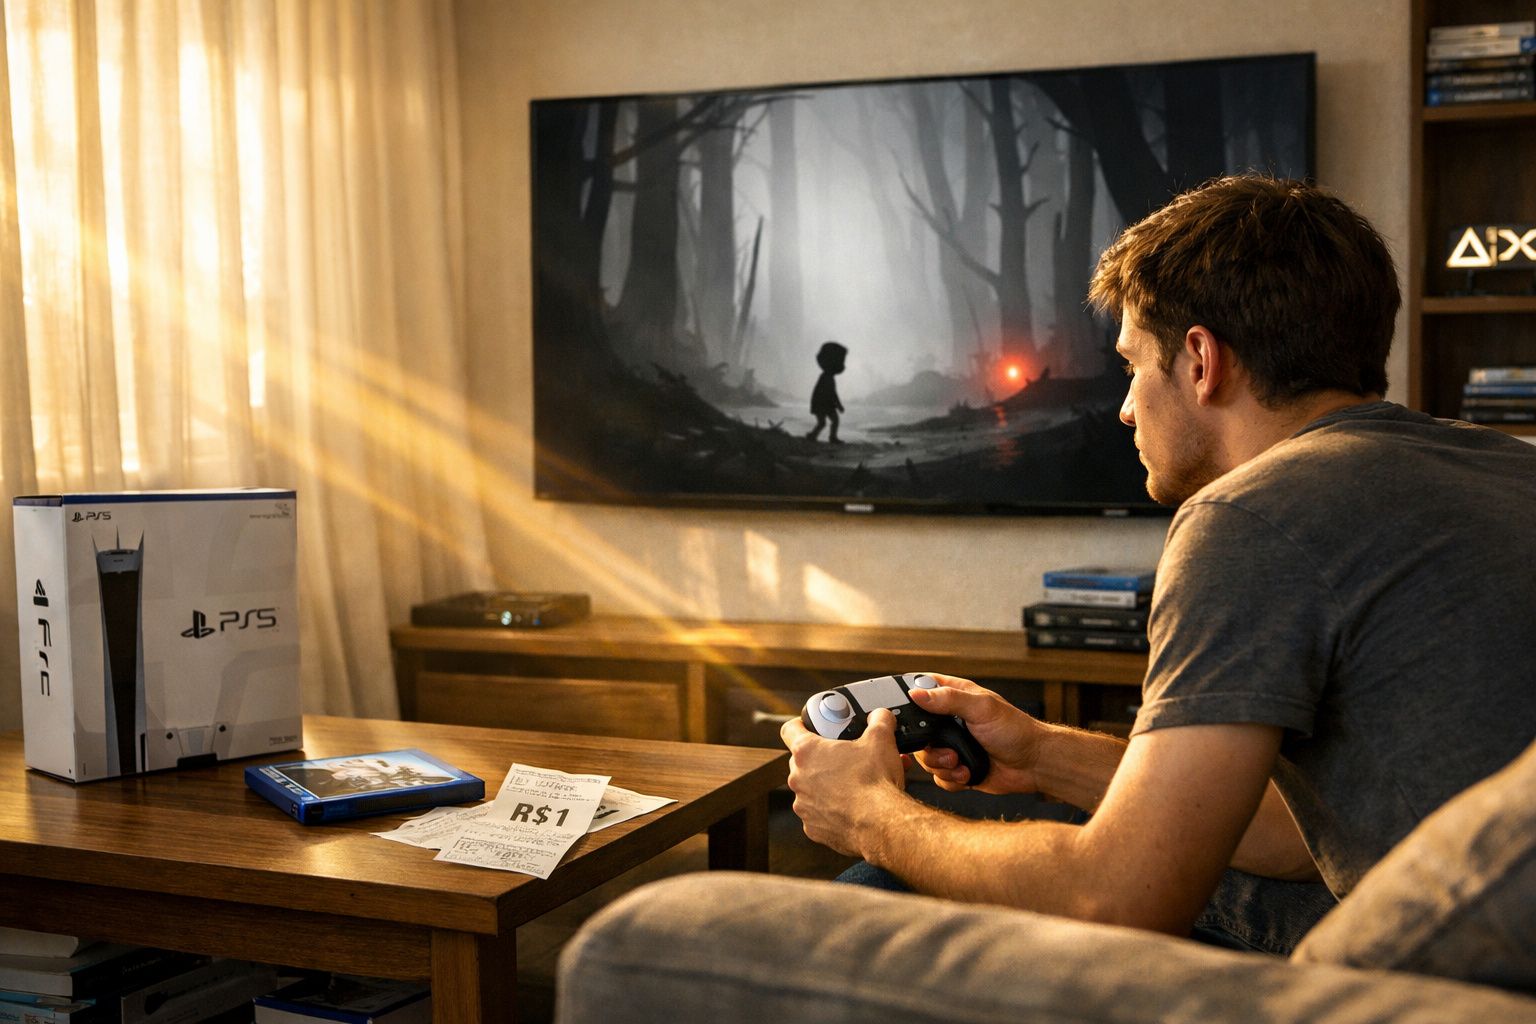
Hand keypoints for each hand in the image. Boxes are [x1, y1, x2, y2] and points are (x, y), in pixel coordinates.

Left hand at [780, 709, 906, 857]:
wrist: (881, 823)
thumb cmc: (874, 781)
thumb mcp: (881, 740)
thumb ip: (879, 721)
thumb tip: (881, 717)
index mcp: (807, 752)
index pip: (790, 729)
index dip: (800, 725)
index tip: (809, 727)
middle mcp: (798, 779)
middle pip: (803, 761)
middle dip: (824, 759)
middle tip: (845, 758)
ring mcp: (803, 805)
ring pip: (812, 790)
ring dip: (829, 786)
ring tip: (856, 784)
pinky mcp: (813, 828)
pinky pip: (820, 814)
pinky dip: (833, 810)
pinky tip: (854, 807)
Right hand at [908, 674, 1049, 794]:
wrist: (1033, 765)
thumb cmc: (1015, 730)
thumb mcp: (981, 707)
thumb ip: (948, 699)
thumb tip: (917, 693)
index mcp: (954, 698)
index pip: (920, 690)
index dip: (909, 700)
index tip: (911, 716)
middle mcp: (949, 722)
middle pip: (917, 732)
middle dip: (928, 746)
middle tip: (947, 749)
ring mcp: (952, 746)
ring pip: (926, 758)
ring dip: (942, 765)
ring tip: (960, 763)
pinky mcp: (957, 769)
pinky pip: (938, 777)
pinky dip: (951, 779)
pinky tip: (968, 774)